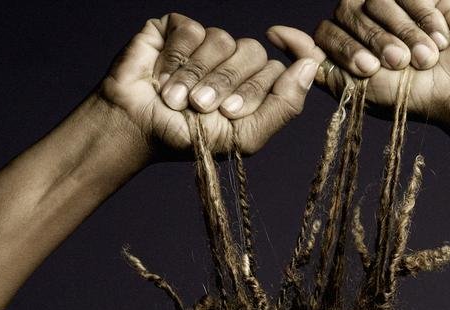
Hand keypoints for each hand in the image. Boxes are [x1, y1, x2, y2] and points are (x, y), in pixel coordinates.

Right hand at [99, 14, 318, 157]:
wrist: (139, 129)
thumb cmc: (188, 140)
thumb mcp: (243, 137)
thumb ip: (282, 107)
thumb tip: (311, 64)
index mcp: (254, 90)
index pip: (284, 66)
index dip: (294, 50)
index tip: (283, 39)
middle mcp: (234, 65)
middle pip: (254, 52)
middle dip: (227, 85)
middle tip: (204, 108)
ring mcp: (208, 46)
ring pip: (223, 40)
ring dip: (198, 76)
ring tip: (176, 101)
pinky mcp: (179, 30)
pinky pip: (193, 30)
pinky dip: (178, 59)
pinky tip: (163, 79)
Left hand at [267, 0, 449, 125]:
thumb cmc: (405, 95)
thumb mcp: (355, 86)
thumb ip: (316, 60)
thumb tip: (274, 33)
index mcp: (346, 43)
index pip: (326, 30)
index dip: (345, 48)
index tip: (370, 70)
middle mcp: (364, 19)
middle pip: (349, 9)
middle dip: (375, 40)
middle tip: (396, 64)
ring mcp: (392, 1)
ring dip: (403, 32)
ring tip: (423, 58)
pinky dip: (424, 18)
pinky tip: (438, 40)